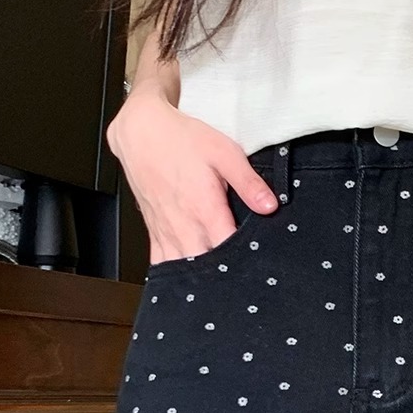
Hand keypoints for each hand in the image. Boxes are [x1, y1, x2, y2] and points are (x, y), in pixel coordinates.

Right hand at [107, 88, 278, 264]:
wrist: (141, 133)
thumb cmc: (182, 140)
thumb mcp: (224, 153)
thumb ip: (248, 183)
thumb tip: (270, 206)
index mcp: (204, 209)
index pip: (228, 250)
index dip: (244, 261)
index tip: (256, 261)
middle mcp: (184, 226)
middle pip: (206, 267)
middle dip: (223, 274)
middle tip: (239, 274)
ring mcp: (167, 232)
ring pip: (182, 270)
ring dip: (199, 277)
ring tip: (216, 280)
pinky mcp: (155, 232)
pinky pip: (161, 263)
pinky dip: (174, 273)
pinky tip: (188, 276)